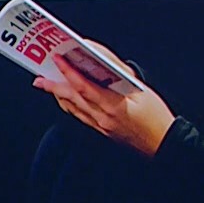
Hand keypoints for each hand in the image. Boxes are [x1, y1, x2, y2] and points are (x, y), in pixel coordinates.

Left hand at [34, 52, 175, 157]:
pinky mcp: (102, 131)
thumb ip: (122, 74)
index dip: (69, 72)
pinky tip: (65, 98)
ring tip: (47, 84)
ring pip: (73, 109)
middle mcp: (103, 118)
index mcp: (114, 106)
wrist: (164, 144)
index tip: (58, 60)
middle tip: (39, 77)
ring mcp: (101, 126)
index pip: (84, 87)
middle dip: (53, 86)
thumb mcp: (143, 90)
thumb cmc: (157, 117)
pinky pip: (80, 116)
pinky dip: (69, 105)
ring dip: (58, 95)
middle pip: (72, 99)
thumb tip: (104, 59)